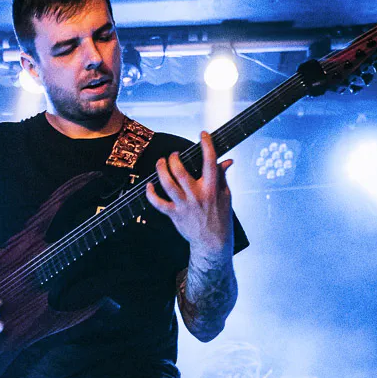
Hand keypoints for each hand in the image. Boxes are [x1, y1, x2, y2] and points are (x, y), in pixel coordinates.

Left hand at [146, 132, 233, 261]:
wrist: (213, 243)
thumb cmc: (221, 218)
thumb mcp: (226, 196)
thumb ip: (223, 177)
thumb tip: (227, 161)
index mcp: (212, 188)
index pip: (210, 161)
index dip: (206, 144)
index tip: (202, 134)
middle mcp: (197, 195)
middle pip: (180, 171)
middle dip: (174, 159)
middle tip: (174, 155)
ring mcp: (185, 205)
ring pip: (168, 184)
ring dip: (161, 170)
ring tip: (160, 162)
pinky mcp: (175, 215)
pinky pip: (159, 203)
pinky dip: (151, 194)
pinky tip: (149, 185)